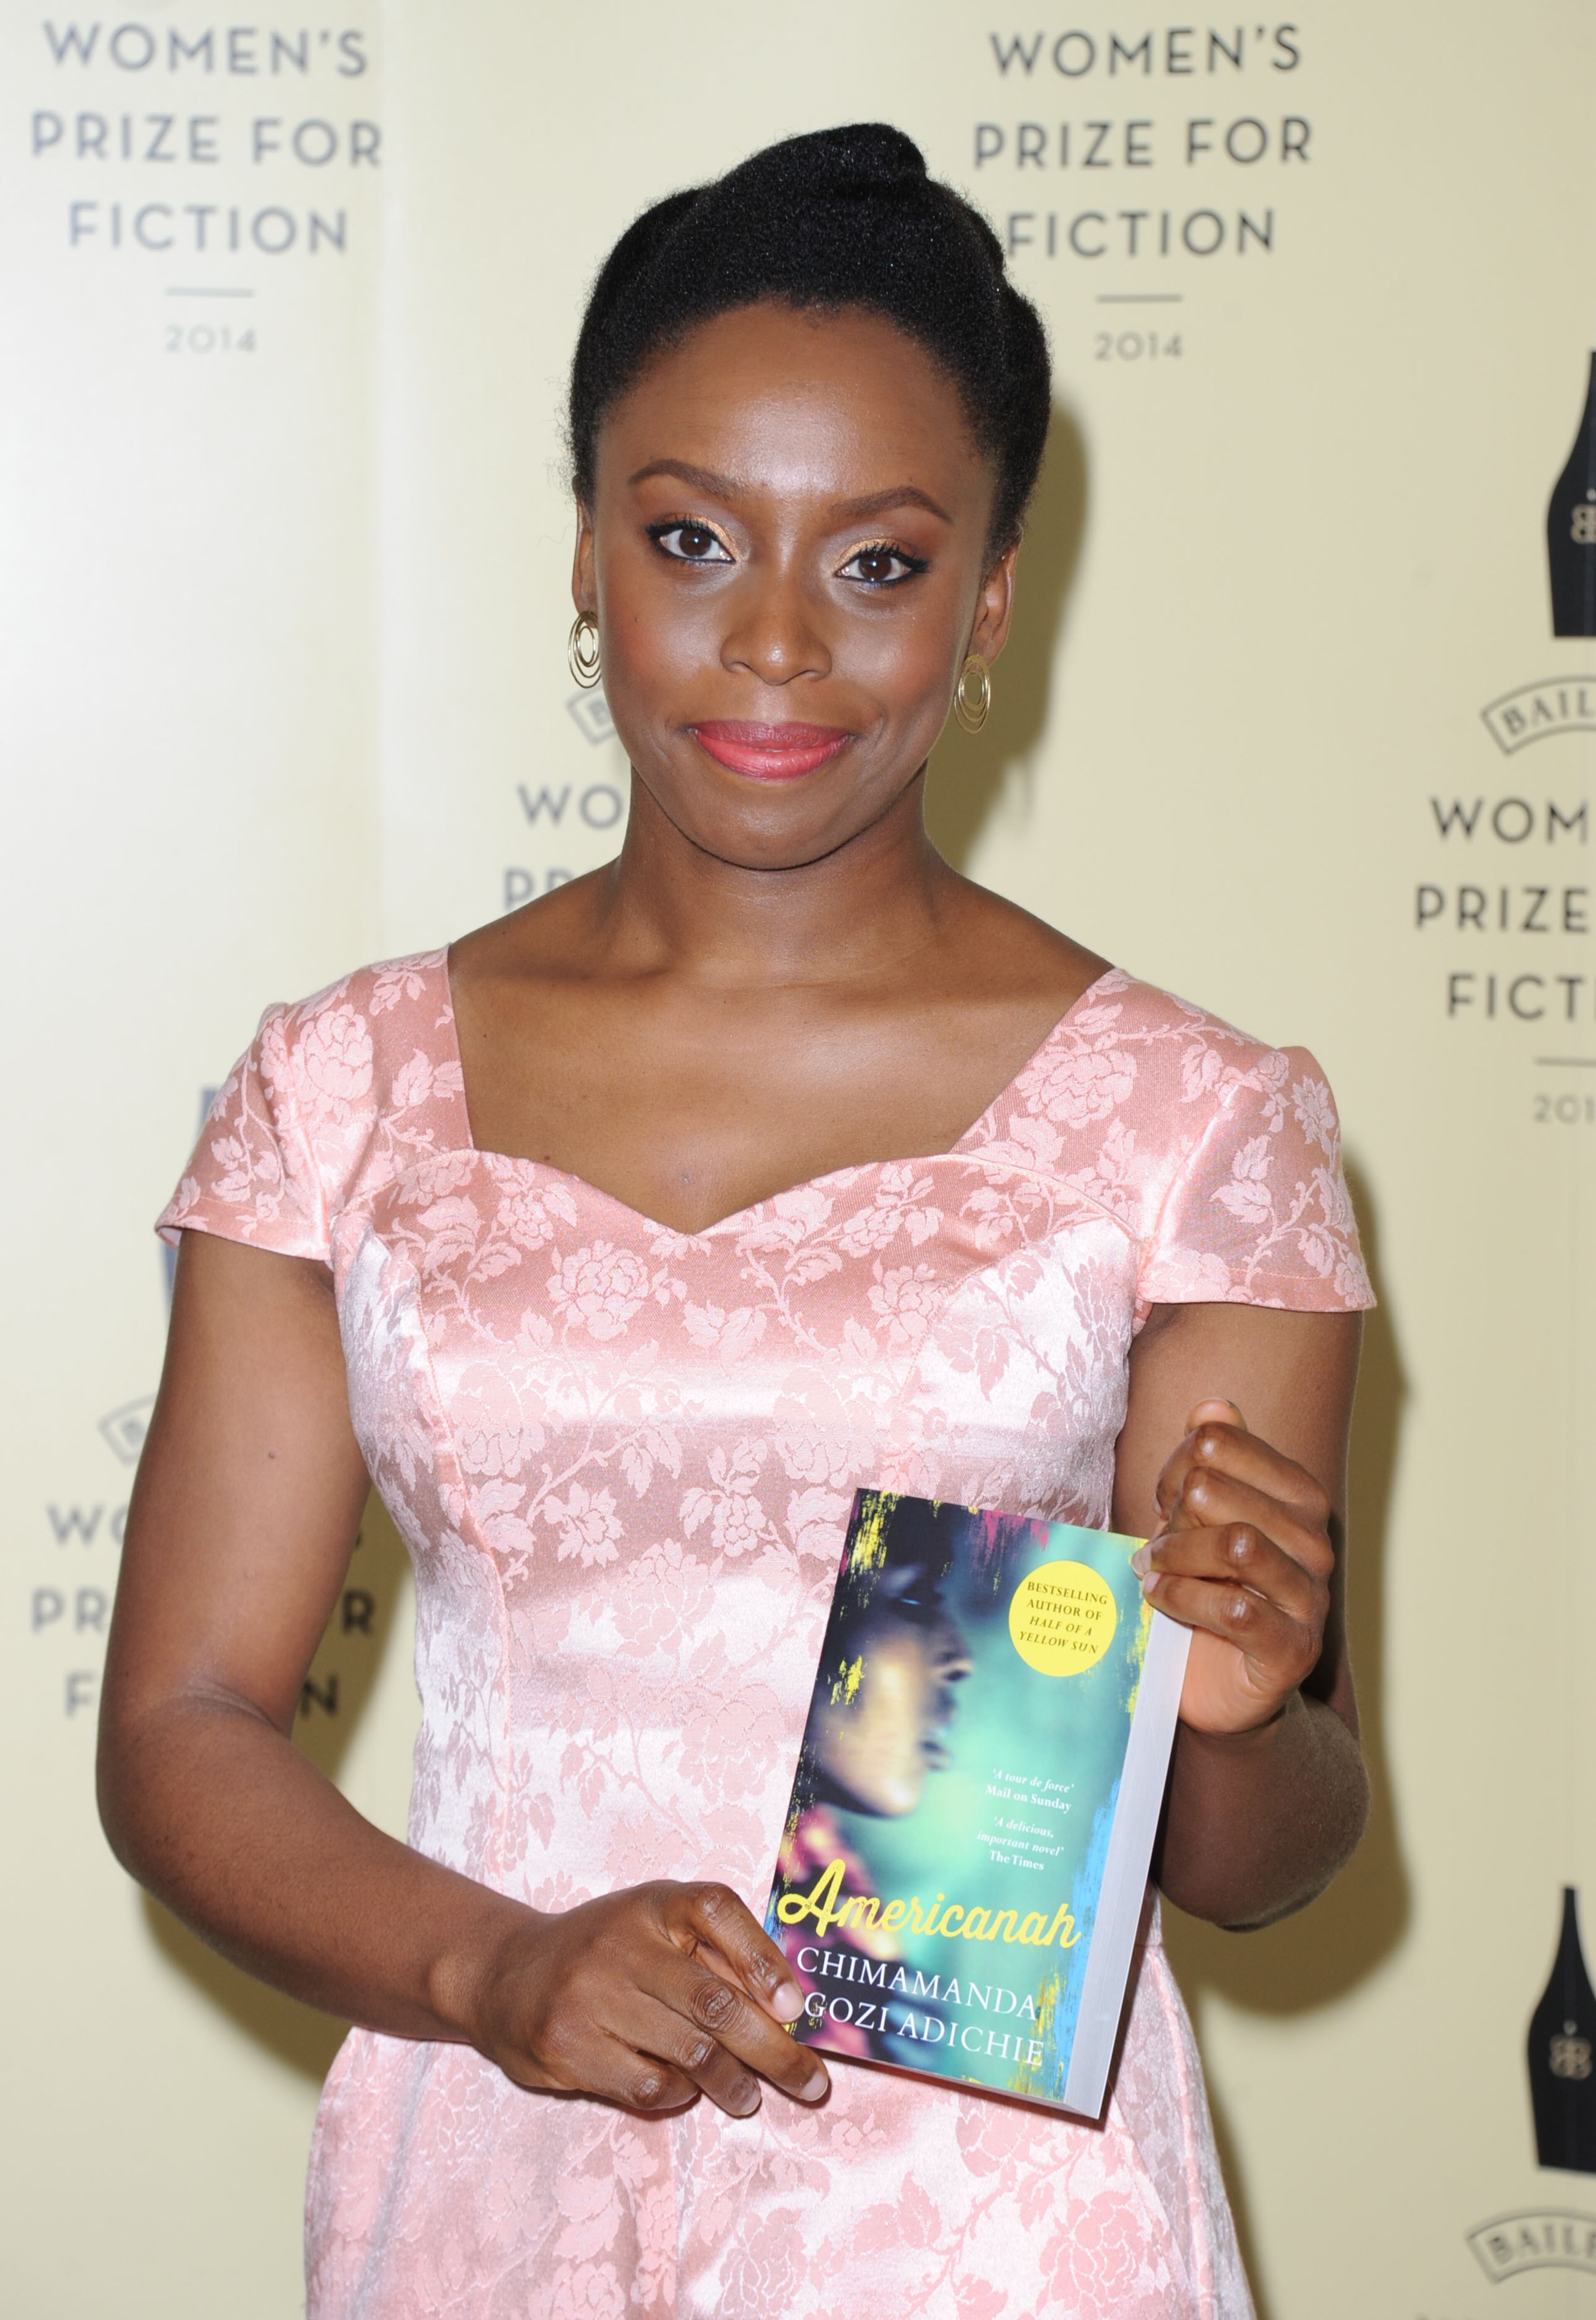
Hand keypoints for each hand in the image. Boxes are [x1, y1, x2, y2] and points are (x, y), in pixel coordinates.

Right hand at [463, 1879, 830, 2116]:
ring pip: (690, 2053)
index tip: (797, 2008)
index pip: (718, 1913)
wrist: (505, 1974)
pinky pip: (649, 2085)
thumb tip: (790, 2010)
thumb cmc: (606, 1953)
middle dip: (774, 2051)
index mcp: (654, 1903)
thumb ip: (715, 1957)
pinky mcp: (569, 2048)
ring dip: (733, 2084)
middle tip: (811, 2084)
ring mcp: (591, 1996)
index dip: (765, 1961)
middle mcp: (622, 1943)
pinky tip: (685, 2091)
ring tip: (748, 2097)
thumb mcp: (654, 1929)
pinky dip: (679, 2094)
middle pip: (715, 2003)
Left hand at [1133, 1398, 1333, 1736]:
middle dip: (1171, 1514)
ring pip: (1235, 1543)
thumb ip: (1208, 1463)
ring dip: (1175, 1554)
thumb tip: (1214, 1406)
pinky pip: (1237, 1607)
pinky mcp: (1293, 1648)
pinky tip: (1160, 1598)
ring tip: (1152, 1568)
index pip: (1222, 1444)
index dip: (1175, 1464)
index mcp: (1297, 1499)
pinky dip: (1183, 1598)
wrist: (1216, 1684)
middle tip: (1155, 1543)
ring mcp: (1309, 1598)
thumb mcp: (1196, 1521)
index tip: (1162, 1496)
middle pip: (1217, 1490)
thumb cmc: (1206, 1590)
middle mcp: (1314, 1543)